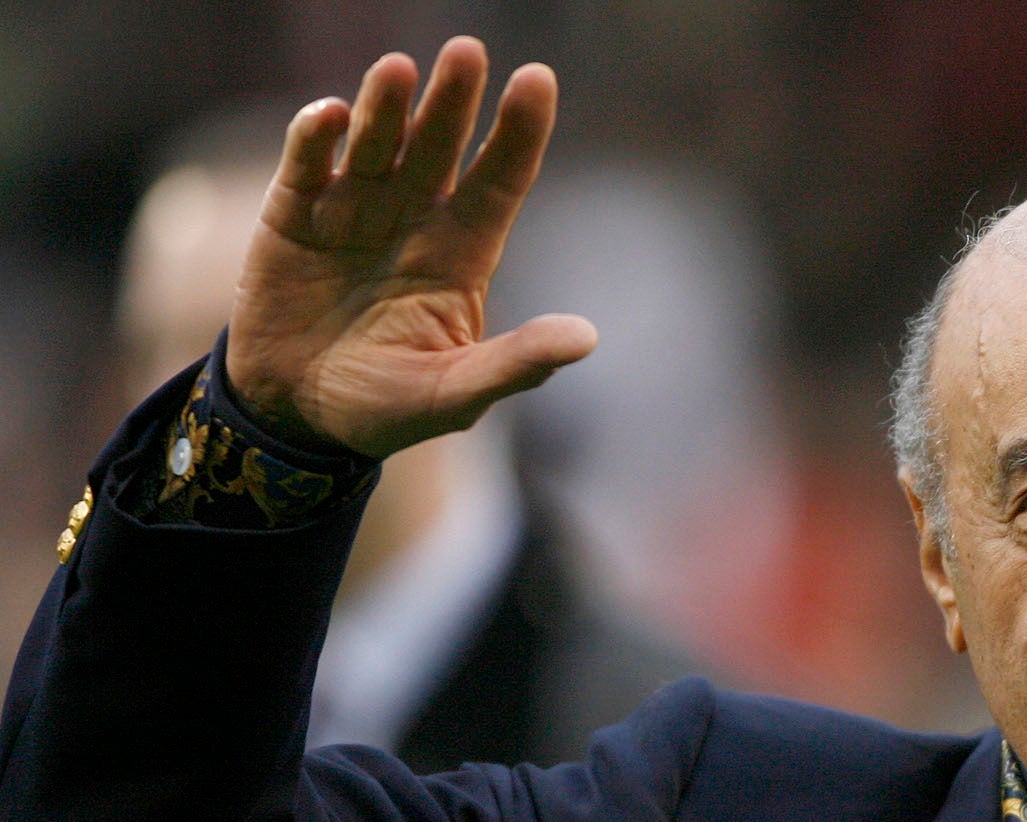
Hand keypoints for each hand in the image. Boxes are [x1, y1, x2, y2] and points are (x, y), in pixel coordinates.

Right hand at [226, 37, 597, 458]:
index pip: (500, 180)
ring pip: (376, 141)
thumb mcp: (456, 393)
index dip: (519, 132)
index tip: (538, 79)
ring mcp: (353, 208)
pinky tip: (332, 117)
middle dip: (453, 101)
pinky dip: (317, 137)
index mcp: (462, 253)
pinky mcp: (294, 213)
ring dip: (387, 106)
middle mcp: (412, 217)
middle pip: (439, 146)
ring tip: (399, 71)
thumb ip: (517, 364)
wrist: (296, 416)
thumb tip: (586, 338)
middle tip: (467, 54)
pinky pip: (308, 164)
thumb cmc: (386, 406)